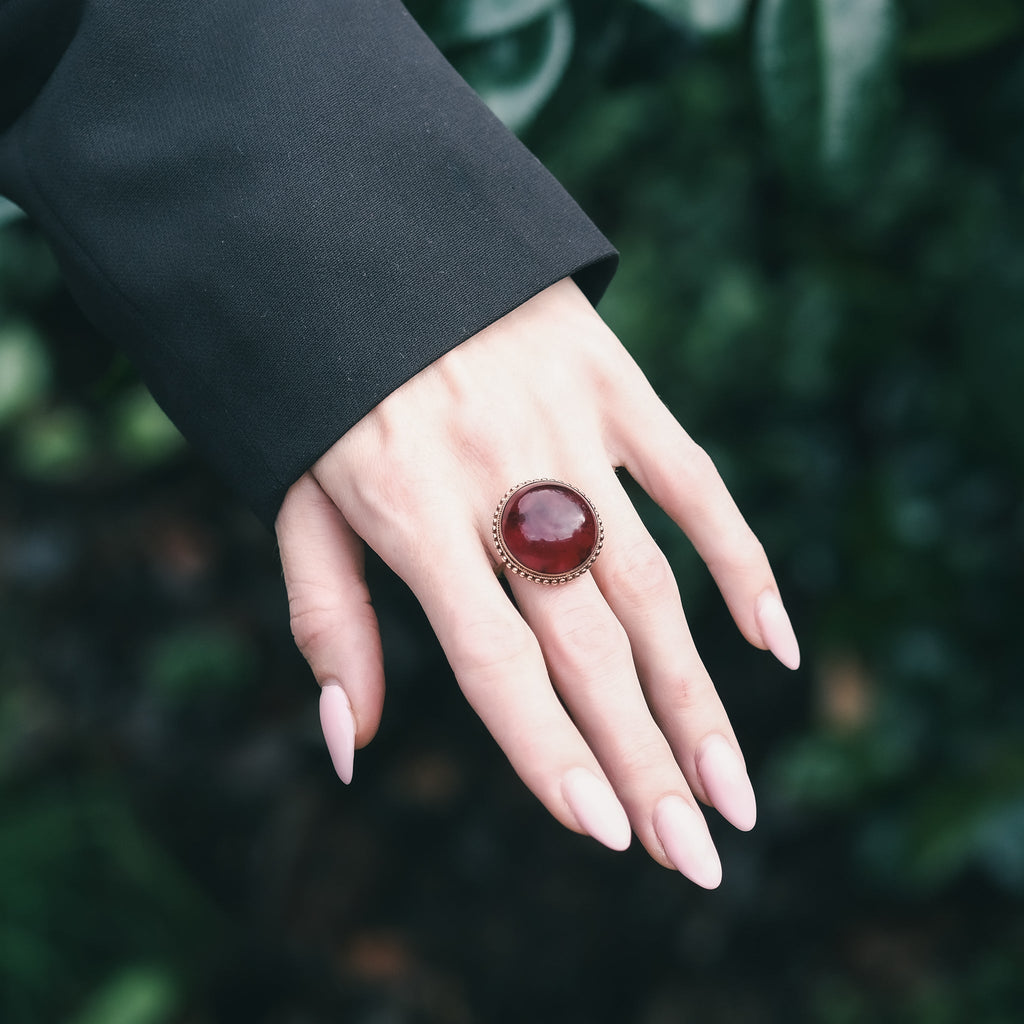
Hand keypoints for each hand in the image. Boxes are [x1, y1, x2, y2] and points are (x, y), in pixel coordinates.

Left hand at [275, 278, 798, 886]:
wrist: (357, 224)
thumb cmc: (323, 382)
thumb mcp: (296, 496)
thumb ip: (325, 619)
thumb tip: (351, 747)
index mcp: (410, 510)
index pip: (494, 663)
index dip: (551, 753)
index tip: (607, 835)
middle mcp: (499, 477)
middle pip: (588, 644)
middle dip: (643, 758)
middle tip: (698, 853)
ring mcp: (568, 425)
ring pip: (653, 583)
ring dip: (699, 693)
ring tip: (734, 788)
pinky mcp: (613, 380)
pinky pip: (694, 481)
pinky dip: (740, 562)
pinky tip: (772, 643)